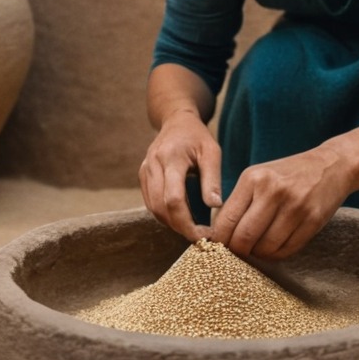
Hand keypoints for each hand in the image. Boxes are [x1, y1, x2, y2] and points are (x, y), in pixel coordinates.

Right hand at [138, 111, 222, 241]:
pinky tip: (182, 219)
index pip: (173, 199)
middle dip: (180, 227)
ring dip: (172, 223)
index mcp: (171, 158)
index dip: (186, 222)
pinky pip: (150, 203)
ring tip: (193, 231)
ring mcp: (144, 171)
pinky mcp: (142, 176)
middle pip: (160, 207)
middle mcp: (152, 165)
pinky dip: (165, 215)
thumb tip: (215, 207)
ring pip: (153, 208)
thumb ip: (212, 179)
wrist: (176, 121)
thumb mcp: (212, 152)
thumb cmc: (198, 136)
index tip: (203, 235)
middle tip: (201, 238)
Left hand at [210, 143, 353, 259]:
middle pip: (244, 238)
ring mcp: (295, 206)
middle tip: (240, 252)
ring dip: (259, 254)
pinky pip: (287, 250)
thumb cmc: (288, 175)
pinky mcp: (313, 219)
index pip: (226, 221)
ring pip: (265, 248)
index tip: (220, 247)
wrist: (331, 165)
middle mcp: (273, 191)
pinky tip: (276, 246)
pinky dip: (277, 254)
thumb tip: (216, 234)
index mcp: (253, 178)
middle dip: (238, 252)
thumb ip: (238, 202)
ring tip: (260, 247)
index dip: (220, 241)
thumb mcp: (259, 177)